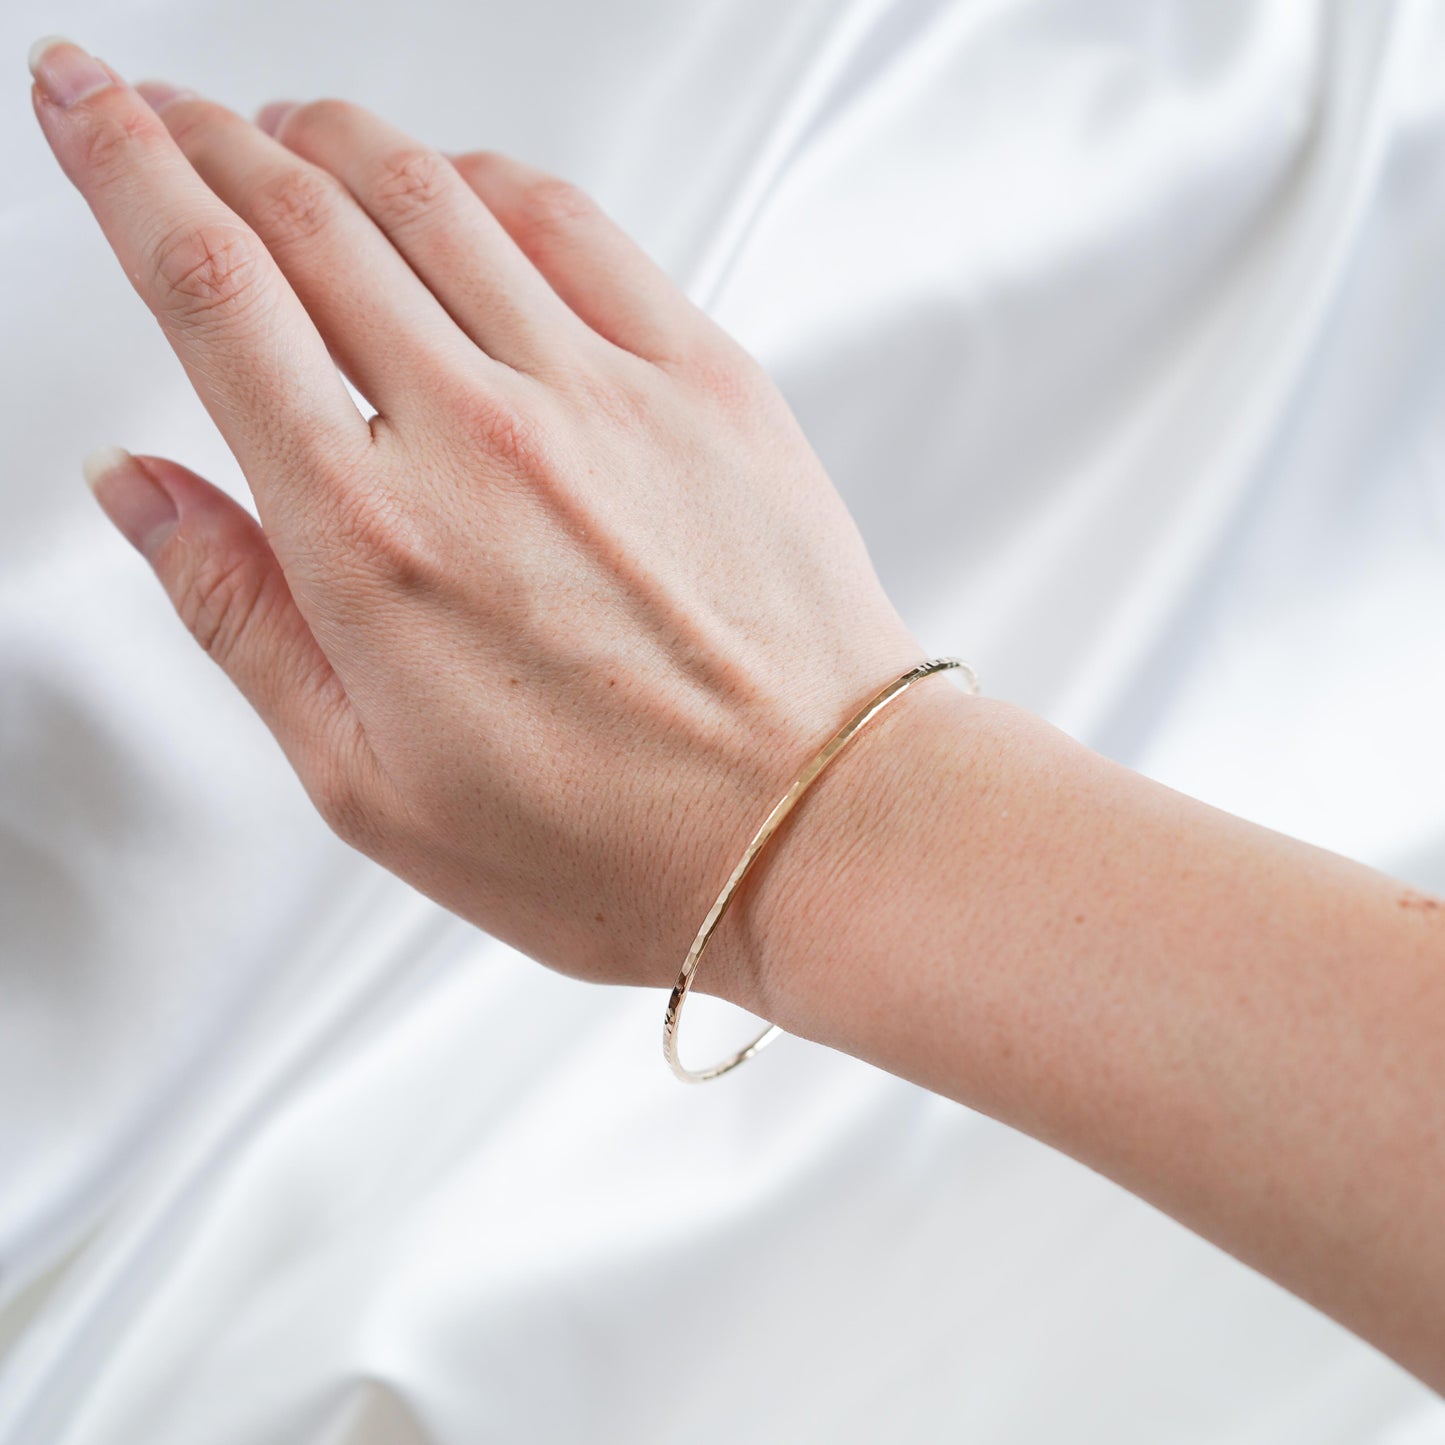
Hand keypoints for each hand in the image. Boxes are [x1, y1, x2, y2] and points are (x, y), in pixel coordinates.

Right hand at [30, 38, 924, 1008]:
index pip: (212, 292)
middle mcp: (482, 437)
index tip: (82, 103)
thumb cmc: (615, 842)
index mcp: (373, 539)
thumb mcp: (369, 784)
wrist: (816, 828)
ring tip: (289, 130)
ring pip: (435, 196)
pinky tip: (461, 186)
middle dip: (209, 135)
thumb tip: (139, 491)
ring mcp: (604, 395)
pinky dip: (492, 182)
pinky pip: (577, 228)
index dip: (123, 170)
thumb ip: (240, 618)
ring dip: (339, 139)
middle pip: (308, 215)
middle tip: (162, 109)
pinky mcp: (706, 382)